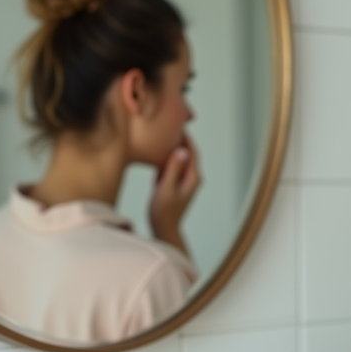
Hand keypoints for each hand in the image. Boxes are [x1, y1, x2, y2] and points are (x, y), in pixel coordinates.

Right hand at [150, 134, 200, 253]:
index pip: (192, 151)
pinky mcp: (175, 182)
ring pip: (179, 158)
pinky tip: (157, 149)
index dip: (185, 136)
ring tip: (161, 132)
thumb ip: (174, 168)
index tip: (176, 123)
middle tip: (167, 124)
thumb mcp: (167, 187)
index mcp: (193, 177)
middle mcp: (191, 177)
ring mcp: (184, 179)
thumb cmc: (164, 211)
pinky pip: (173, 165)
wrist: (163, 227)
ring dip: (172, 146)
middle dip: (179, 138)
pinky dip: (167, 157)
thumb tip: (182, 150)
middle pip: (187, 152)